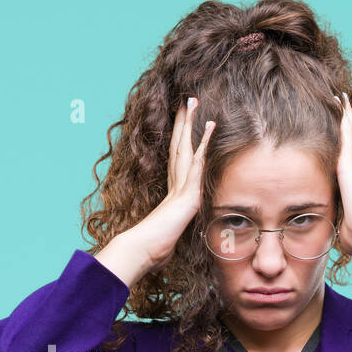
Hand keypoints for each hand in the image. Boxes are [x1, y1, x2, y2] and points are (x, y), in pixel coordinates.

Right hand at [114, 97, 216, 280]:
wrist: (140, 251)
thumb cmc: (149, 251)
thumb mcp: (165, 242)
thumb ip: (168, 238)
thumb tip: (164, 251)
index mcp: (170, 195)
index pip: (176, 163)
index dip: (180, 143)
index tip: (182, 126)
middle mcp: (173, 186)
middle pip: (178, 147)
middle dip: (182, 124)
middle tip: (185, 102)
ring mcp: (179, 187)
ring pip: (185, 147)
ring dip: (189, 123)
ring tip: (192, 100)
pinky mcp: (187, 192)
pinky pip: (198, 162)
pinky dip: (204, 143)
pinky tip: (211, 125)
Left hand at [333, 92, 351, 258]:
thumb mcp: (344, 228)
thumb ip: (341, 227)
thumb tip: (339, 239)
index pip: (348, 159)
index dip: (346, 144)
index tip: (343, 132)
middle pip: (351, 140)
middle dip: (347, 123)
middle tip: (342, 104)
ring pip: (349, 133)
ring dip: (345, 115)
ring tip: (340, 97)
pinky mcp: (349, 162)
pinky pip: (346, 134)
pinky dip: (343, 118)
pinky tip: (339, 103)